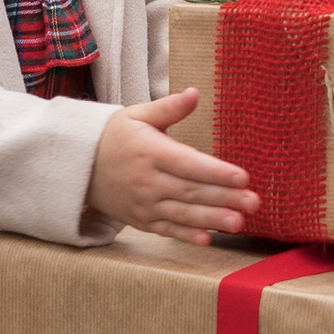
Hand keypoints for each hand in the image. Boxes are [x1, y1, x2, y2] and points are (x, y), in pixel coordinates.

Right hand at [87, 88, 259, 240]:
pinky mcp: (141, 220)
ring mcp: (144, 204)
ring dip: (212, 220)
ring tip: (239, 223)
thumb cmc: (115, 136)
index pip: (188, 163)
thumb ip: (169, 108)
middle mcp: (147, 181)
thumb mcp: (137, 115)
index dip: (216, 172)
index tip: (243, 177)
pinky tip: (207, 240)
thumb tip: (195, 93)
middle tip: (254, 203)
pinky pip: (166, 230)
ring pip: (182, 213)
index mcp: (150, 152)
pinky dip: (185, 236)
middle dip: (224, 198)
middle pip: (191, 191)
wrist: (79, 165)